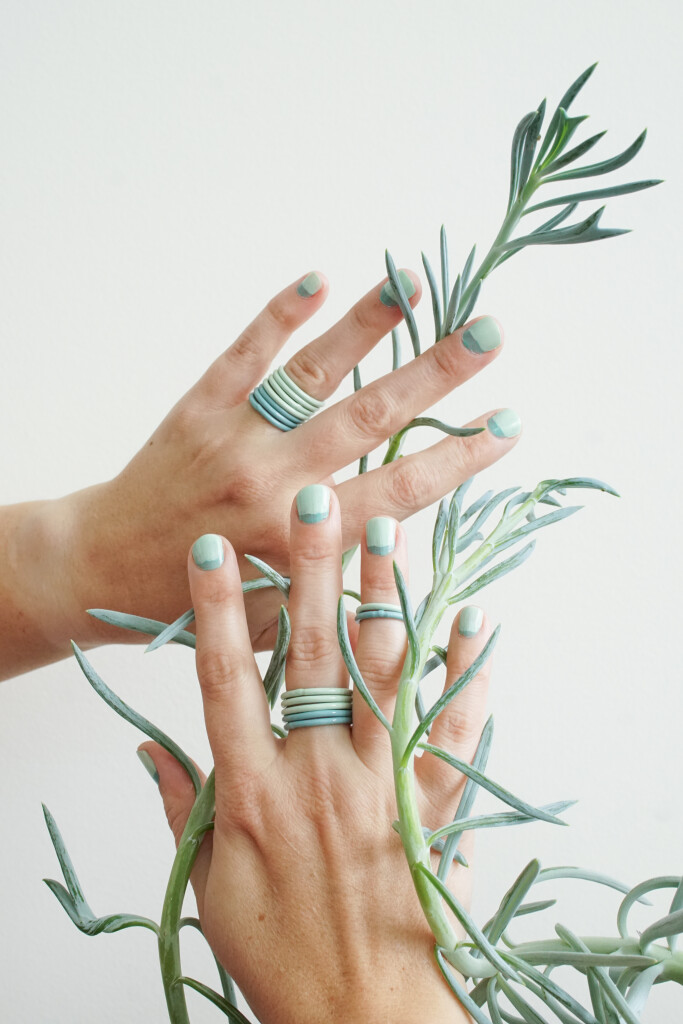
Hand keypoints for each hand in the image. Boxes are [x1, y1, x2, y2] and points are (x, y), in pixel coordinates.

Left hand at [60, 270, 512, 652]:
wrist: (103, 570)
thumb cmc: (199, 601)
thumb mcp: (280, 614)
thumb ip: (343, 582)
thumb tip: (406, 544)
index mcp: (299, 539)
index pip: (400, 492)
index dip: (460, 457)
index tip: (508, 424)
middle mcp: (271, 482)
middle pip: (371, 419)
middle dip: (437, 376)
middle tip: (491, 334)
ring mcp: (234, 437)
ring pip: (312, 374)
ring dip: (366, 327)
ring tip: (413, 286)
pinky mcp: (198, 408)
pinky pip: (244, 354)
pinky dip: (279, 315)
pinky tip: (317, 278)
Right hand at [141, 487, 496, 1023]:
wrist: (361, 1014)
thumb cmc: (277, 951)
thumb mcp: (207, 882)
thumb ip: (179, 806)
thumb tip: (147, 750)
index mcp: (252, 791)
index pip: (227, 682)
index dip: (216, 613)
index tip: (213, 551)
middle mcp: (317, 774)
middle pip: (312, 657)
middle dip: (311, 573)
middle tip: (315, 503)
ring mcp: (381, 785)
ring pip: (384, 676)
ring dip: (385, 601)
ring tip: (387, 535)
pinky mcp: (432, 803)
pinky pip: (456, 729)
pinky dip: (467, 673)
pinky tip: (474, 621)